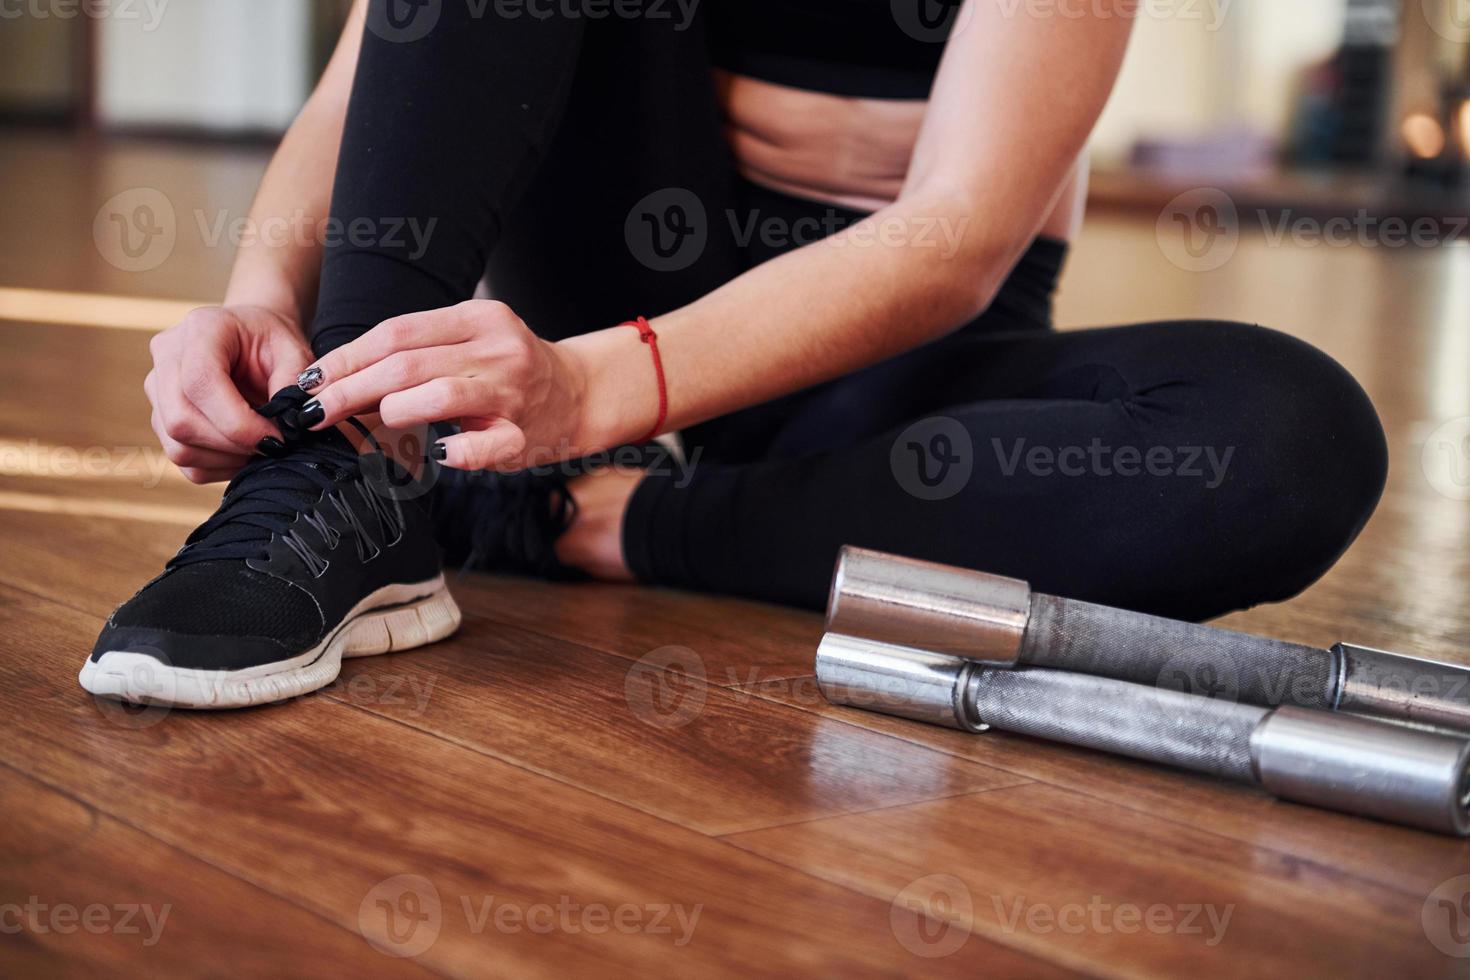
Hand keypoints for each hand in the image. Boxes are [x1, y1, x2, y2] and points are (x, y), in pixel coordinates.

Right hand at [145, 305, 313, 482]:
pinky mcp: (159, 416)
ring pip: (178, 446)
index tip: (276, 438)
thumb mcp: (295, 350)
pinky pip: (182, 458)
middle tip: (272, 445)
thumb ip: (293, 382)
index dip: (238, 422)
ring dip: (226, 458)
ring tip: (260, 444)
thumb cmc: (273, 340)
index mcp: (202, 329)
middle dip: (233, 444)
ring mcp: (157, 388)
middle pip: (180, 420)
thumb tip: (287, 423)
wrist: (252, 335)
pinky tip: (243, 449)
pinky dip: (216, 465)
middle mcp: (168, 356)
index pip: (200, 383)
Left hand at [299, 300, 587, 469]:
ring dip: (393, 410)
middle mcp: (497, 348)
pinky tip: (436, 455)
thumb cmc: (506, 371)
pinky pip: (485, 446)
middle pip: (406, 364)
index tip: (309, 381)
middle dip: (349, 389)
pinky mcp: (523, 435)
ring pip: (440, 394)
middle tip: (313, 412)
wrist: (577, 394)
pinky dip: (456, 453)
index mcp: (478, 318)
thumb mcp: (469, 342)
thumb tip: (335, 375)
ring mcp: (513, 392)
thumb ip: (417, 352)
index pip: (396, 332)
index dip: (346, 357)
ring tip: (367, 424)